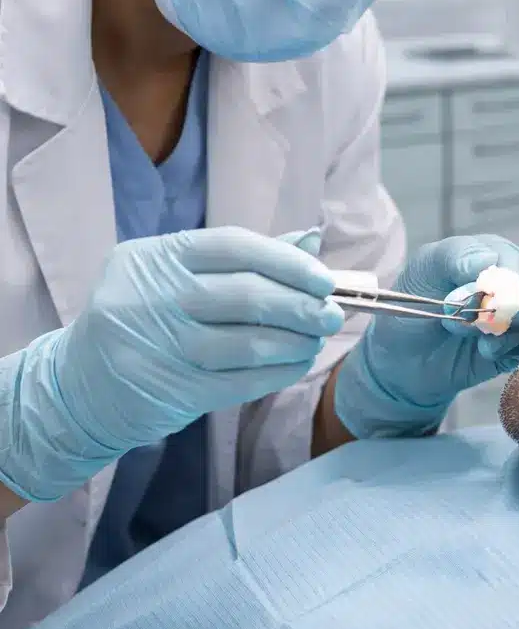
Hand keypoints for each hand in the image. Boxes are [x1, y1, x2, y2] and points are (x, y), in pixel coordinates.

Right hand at [0, 227, 342, 502]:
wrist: (76, 385)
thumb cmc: (143, 317)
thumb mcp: (176, 274)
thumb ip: (242, 258)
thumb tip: (312, 239)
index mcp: (154, 257)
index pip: (234, 247)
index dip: (288, 261)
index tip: (324, 279)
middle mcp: (150, 297)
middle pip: (245, 295)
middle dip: (300, 305)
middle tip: (332, 314)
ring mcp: (155, 345)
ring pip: (246, 343)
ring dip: (294, 342)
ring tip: (316, 339)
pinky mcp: (167, 390)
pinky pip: (238, 381)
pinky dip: (277, 372)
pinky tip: (296, 363)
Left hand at [332, 235, 518, 437]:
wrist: (402, 357)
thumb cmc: (411, 303)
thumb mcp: (425, 269)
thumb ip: (454, 256)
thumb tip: (487, 260)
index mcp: (492, 251)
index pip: (515, 263)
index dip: (501, 286)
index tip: (472, 303)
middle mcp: (511, 278)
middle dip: (505, 314)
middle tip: (474, 327)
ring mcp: (517, 312)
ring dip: (508, 334)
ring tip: (481, 344)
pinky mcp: (518, 343)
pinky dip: (512, 350)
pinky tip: (488, 352)